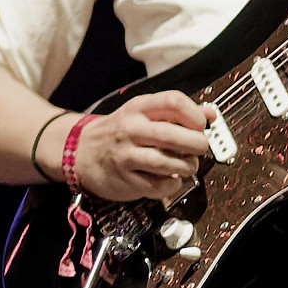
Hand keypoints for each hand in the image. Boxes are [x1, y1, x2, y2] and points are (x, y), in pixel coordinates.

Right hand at [53, 91, 215, 203]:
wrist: (78, 152)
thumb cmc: (116, 133)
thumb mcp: (140, 114)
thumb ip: (175, 113)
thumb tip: (210, 113)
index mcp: (137, 109)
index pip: (173, 101)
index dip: (195, 115)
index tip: (201, 125)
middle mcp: (129, 129)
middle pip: (173, 134)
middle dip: (197, 145)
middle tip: (199, 148)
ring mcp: (125, 154)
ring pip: (168, 162)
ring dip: (187, 166)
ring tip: (186, 165)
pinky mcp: (125, 179)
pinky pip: (159, 185)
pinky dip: (173, 184)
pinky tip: (170, 178)